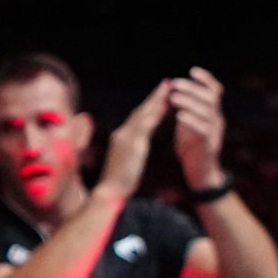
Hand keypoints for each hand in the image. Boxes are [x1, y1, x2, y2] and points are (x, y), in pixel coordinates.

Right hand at [96, 83, 173, 199]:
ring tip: (167, 89)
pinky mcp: (132, 144)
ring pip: (143, 114)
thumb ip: (131, 151)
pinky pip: (146, 124)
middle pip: (139, 111)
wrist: (109, 193)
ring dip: (156, 100)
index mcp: (121, 138)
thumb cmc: (118, 183)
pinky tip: (165, 106)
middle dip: (153, 97)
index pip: (136, 118)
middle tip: (166, 84)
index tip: (159, 96)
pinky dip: (155, 113)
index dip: (148, 106)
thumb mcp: (125, 162)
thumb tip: (136, 147)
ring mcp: (126, 137)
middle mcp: (122, 133)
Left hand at [166, 69, 228, 190]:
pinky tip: (179, 116)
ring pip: (207, 112)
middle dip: (193, 88)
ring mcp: (214, 133)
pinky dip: (191, 121)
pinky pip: (203, 130)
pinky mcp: (208, 146)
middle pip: (210, 98)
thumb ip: (188, 109)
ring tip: (173, 97)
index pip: (215, 91)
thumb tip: (177, 92)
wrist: (201, 174)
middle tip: (175, 83)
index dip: (206, 79)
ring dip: (189, 102)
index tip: (192, 70)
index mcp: (212, 113)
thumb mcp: (191, 124)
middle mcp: (217, 120)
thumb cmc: (193, 149)